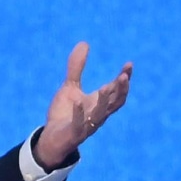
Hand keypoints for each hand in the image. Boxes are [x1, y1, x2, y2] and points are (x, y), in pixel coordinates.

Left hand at [33, 42, 132, 169]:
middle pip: (115, 103)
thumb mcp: (70, 86)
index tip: (129, 64)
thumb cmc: (64, 112)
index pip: (116, 90)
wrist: (51, 138)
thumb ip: (76, 67)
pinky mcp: (74, 133)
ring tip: (106, 87)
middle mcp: (97, 114)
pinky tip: (78, 102)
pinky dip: (80, 114)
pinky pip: (79, 125)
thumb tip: (84, 43)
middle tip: (124, 76)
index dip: (124, 78)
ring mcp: (87, 125)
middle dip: (121, 90)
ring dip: (104, 101)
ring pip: (101, 114)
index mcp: (99, 103)